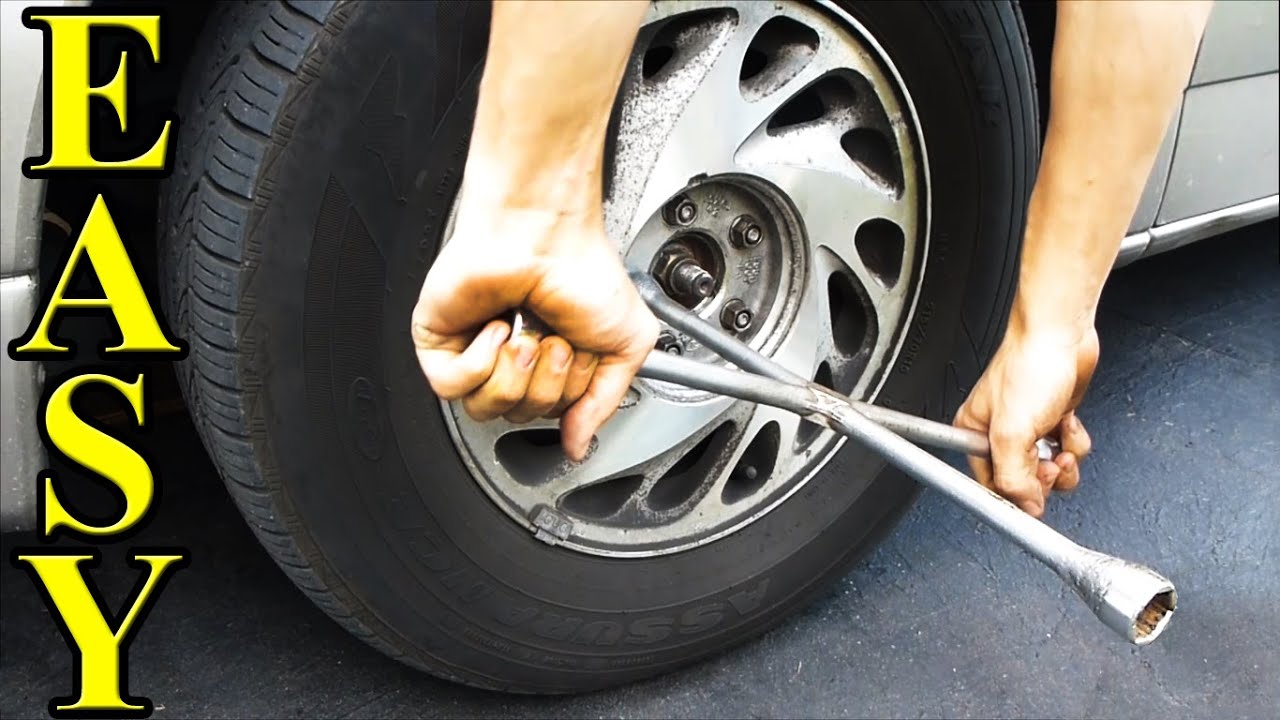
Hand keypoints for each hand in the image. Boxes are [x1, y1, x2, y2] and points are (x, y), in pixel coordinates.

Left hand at [411, 208, 659, 461]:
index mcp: (550, 361)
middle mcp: (512, 359)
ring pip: (485, 409)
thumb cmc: (582, 268)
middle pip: (521, 416)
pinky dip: (480, 359)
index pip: (553, 415)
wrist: (544, 231)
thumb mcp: (626, 345)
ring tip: (525, 332)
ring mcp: (473, 352)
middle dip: (546, 380)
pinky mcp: (439, 342)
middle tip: (554, 337)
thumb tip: (579, 445)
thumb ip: (604, 405)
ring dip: (514, 371)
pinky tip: (495, 327)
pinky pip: (452, 387)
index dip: (570, 393)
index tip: (580, 352)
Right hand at [953, 325, 1098, 515]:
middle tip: (1050, 462)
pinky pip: (1067, 449)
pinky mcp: (1053, 419)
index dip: (1014, 496)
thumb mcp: (1012, 432)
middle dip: (1044, 476)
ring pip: (1049, 468)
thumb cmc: (1029, 366)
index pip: (990, 485)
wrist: (1060, 335)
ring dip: (1063, 461)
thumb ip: (1014, 476)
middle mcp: (999, 434)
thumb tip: (1024, 506)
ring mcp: (1029, 427)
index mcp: (975, 435)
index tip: (1033, 499)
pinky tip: (1068, 422)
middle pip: (1022, 480)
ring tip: (1061, 441)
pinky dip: (1074, 441)